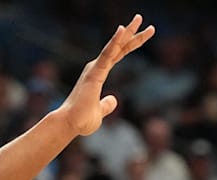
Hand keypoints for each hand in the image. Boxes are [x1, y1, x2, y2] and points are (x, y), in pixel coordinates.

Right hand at [56, 15, 154, 136]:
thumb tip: (114, 100)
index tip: (146, 34)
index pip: (119, 54)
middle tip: (143, 20)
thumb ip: (107, 105)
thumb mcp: (100, 112)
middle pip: (119, 46)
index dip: (132, 43)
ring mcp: (95, 68)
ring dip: (127, 32)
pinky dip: (114, 42)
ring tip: (139, 18)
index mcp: (99, 73)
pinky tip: (122, 29)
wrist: (70, 124)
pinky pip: (107, 54)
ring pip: (115, 46)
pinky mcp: (94, 73)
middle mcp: (97, 67)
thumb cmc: (82, 120)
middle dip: (133, 33)